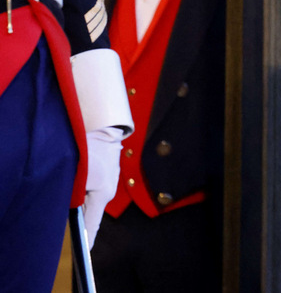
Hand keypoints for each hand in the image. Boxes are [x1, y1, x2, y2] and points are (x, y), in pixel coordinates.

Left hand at [83, 126, 122, 246]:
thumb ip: (74, 196)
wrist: (104, 129)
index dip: (87, 237)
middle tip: (70, 215)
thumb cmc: (89, 151)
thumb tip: (72, 210)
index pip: (93, 223)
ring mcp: (111, 181)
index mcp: (103, 194)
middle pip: (92, 210)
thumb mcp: (77, 177)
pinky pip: (96, 188)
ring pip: (93, 197)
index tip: (85, 249)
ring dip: (83, 198)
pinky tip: (82, 179)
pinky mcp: (109, 174)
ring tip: (75, 190)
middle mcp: (109, 190)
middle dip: (81, 214)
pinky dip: (88, 189)